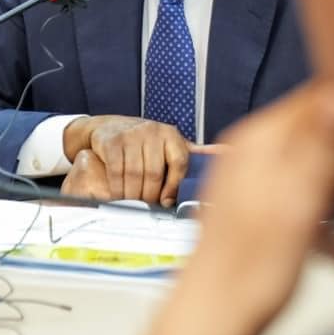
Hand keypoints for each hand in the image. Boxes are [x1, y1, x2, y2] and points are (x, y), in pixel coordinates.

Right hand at [62, 115, 190, 205]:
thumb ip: (193, 153)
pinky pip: (116, 171)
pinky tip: (118, 195)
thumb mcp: (169, 144)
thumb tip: (225, 152)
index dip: (174, 186)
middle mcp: (153, 131)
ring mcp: (131, 135)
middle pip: (155, 172)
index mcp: (171, 135)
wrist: (108, 127)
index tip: (167, 201)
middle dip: (150, 196)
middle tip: (147, 207)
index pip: (180, 162)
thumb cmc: (143, 142)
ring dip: (133, 195)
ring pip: (135, 174)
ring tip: (133, 204)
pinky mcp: (112, 141)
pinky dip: (117, 188)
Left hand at [144, 81, 333, 334]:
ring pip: (332, 191)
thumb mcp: (296, 205)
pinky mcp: (268, 229)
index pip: (320, 101)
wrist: (211, 332)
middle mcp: (260, 162)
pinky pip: (319, 224)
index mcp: (260, 145)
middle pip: (333, 150)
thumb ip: (322, 148)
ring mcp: (263, 196)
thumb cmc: (246, 275)